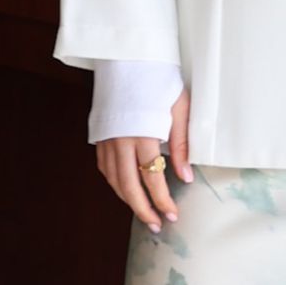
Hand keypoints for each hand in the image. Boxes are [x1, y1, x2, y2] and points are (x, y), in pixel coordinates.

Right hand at [95, 85, 193, 229]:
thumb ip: (182, 144)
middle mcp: (120, 140)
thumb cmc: (158, 81)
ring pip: (114, 180)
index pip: (152, 178)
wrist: (127, 59)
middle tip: (156, 225)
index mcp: (142, 133)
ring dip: (128, 200)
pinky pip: (105, 168)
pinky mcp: (100, 136)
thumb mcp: (179, 108)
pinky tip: (127, 191)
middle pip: (128, 186)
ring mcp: (107, 139)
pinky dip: (116, 183)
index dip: (162, 200)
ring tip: (144, 214)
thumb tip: (185, 177)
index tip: (172, 215)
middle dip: (143, 209)